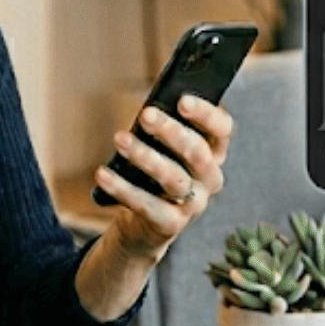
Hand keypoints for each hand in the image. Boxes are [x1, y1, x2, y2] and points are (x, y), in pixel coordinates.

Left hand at [93, 94, 233, 258]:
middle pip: (197, 152)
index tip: (182, 101)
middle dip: (171, 131)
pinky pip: (147, 205)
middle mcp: (210, 179)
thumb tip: (148, 111)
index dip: (206, 114)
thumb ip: (161, 130)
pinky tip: (102, 174)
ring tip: (120, 139)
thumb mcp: (161, 149)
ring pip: (173, 178)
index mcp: (213, 153)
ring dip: (145, 157)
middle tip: (146, 114)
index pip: (222, 129)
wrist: (144, 223)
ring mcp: (194, 204)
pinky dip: (122, 188)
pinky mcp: (171, 225)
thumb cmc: (153, 172)